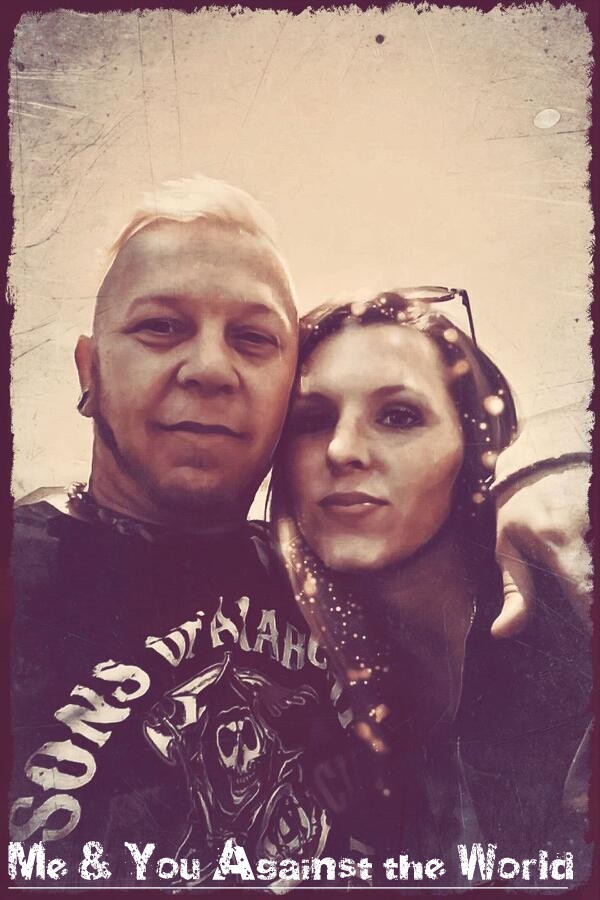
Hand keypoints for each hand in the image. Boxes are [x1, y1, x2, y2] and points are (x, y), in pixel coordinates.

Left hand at [492, 466, 591, 637]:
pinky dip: (597, 563)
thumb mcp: (507, 544)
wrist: (546, 448)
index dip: (591, 621)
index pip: (588, 595)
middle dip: (593, 601)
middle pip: (599, 581)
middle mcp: (591, 528)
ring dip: (593, 577)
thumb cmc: (520, 501)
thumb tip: (503, 633)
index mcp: (559, 542)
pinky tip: (588, 567)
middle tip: (584, 618)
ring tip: (582, 580)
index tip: (589, 642)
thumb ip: (515, 591)